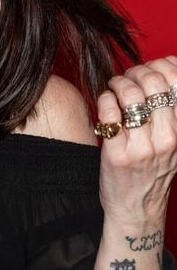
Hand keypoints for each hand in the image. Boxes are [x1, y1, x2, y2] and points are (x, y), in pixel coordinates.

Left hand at [97, 55, 176, 228]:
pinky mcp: (117, 152)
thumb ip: (169, 111)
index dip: (161, 65)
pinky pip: (108, 109)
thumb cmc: (152, 169)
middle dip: (136, 71)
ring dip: (118, 83)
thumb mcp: (172, 141)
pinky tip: (106, 104)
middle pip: (153, 82)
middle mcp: (167, 139)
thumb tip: (165, 67)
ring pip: (130, 93)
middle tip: (128, 77)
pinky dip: (104, 99)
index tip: (150, 67)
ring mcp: (142, 146)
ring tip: (114, 88)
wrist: (136, 210)